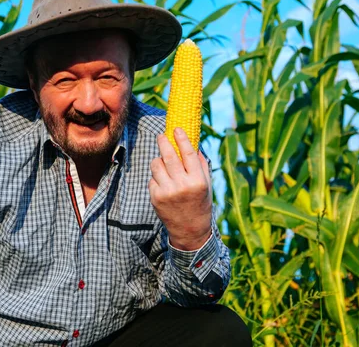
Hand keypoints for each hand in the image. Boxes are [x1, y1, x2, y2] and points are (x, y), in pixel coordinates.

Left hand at [149, 127, 212, 250]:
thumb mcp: (206, 185)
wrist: (189, 230)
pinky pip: (152, 178)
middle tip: (161, 136)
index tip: (176, 129)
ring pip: (156, 164)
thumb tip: (192, 143)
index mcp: (197, 181)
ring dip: (159, 160)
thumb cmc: (200, 203)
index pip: (188, 154)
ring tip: (164, 164)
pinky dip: (157, 177)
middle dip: (163, 142)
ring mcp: (167, 192)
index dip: (181, 139)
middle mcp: (182, 185)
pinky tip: (164, 184)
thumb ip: (200, 165)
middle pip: (168, 156)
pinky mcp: (155, 198)